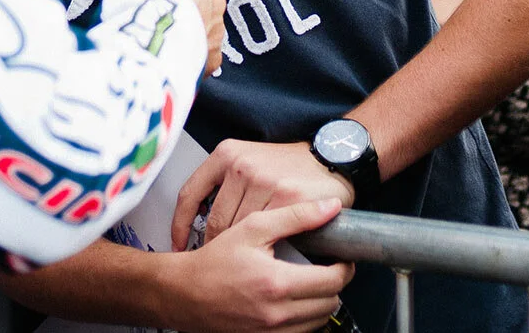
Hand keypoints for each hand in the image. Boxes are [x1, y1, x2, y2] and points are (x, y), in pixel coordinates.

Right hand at [117, 0, 225, 76]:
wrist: (148, 41)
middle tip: (146, 16)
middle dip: (172, 7)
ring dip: (179, 33)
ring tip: (154, 40)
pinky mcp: (210, 61)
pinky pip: (199, 56)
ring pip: (195, 28)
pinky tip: (166, 58)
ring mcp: (214, 32)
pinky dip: (185, 57)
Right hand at [165, 198, 353, 332]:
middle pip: (331, 305)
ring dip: (320, 302)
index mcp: (277, 283)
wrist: (184, 292)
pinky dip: (304, 318)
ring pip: (318, 322)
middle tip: (326, 267)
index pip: (333, 281)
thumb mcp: (254, 227)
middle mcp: (276, 314)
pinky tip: (293, 299)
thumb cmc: (214, 261)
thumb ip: (296, 216)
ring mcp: (270, 332)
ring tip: (309, 282)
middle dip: (334, 284)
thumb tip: (330, 208)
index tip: (342, 257)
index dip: (344, 267)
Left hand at [172, 139, 354, 249]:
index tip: (178, 244)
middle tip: (220, 259)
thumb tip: (199, 221)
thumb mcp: (249, 160)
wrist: (332, 158)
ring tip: (242, 262)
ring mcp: (264, 182)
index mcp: (227, 153)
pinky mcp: (287, 199)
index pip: (191, 193)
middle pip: (215, 219)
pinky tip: (266, 255)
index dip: (181, 225)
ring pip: (239, 230)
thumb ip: (226, 185)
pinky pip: (266, 234)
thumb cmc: (290, 167)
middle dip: (216, 244)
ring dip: (241, 249)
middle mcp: (242, 165)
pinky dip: (265, 248)